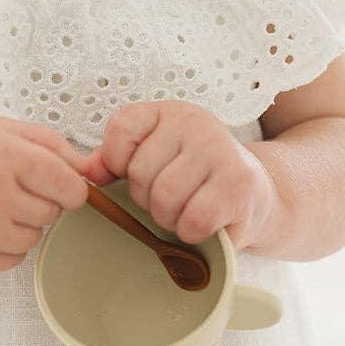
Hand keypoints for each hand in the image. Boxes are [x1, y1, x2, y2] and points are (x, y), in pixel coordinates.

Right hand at [0, 112, 92, 272]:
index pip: (69, 187)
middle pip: (53, 213)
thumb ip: (51, 144)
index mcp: (2, 155)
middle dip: (38, 200)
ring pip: (34, 238)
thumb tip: (91, 171)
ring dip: (21, 223)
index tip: (53, 181)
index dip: (66, 185)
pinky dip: (3, 245)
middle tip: (4, 185)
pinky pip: (13, 259)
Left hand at [86, 101, 278, 247]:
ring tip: (186, 213)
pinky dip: (192, 233)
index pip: (121, 129)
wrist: (256, 197)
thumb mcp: (155, 160)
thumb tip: (88, 174)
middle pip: (140, 173)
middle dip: (147, 200)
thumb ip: (115, 161)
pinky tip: (205, 224)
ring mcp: (221, 150)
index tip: (136, 174)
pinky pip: (193, 220)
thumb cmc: (196, 181)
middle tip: (171, 201)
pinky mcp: (239, 185)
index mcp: (168, 112)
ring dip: (170, 220)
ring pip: (165, 199)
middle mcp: (196, 123)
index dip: (118, 163)